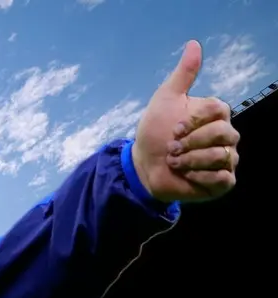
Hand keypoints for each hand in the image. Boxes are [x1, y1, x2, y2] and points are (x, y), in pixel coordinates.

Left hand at [131, 40, 239, 202]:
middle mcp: (226, 135)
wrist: (144, 165)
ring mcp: (226, 158)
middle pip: (222, 133)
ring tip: (174, 161)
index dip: (193, 120)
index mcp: (216, 114)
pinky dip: (200, 176)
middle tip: (171, 147)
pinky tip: (185, 174)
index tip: (173, 128)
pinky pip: (222, 178)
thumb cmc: (155, 131)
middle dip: (190, 142)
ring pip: (221, 156)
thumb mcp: (165, 99)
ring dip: (190, 160)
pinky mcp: (222, 181)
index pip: (217, 110)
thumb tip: (194, 44)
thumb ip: (183, 75)